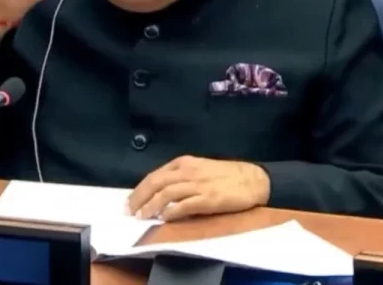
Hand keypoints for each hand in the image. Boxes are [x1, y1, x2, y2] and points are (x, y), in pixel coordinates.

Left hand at [126, 156, 270, 221]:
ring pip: (166, 194)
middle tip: (130, 211)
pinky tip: (164, 218)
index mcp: (185, 163)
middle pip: (156, 183)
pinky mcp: (208, 199)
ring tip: (142, 217)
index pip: (155, 175)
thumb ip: (181, 177)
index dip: (140, 189)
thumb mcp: (200, 168)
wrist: (253, 179)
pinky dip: (171, 212)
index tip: (130, 201)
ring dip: (151, 206)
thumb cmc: (227, 175)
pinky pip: (184, 205)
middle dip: (139, 198)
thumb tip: (161, 193)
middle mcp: (188, 171)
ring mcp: (198, 185)